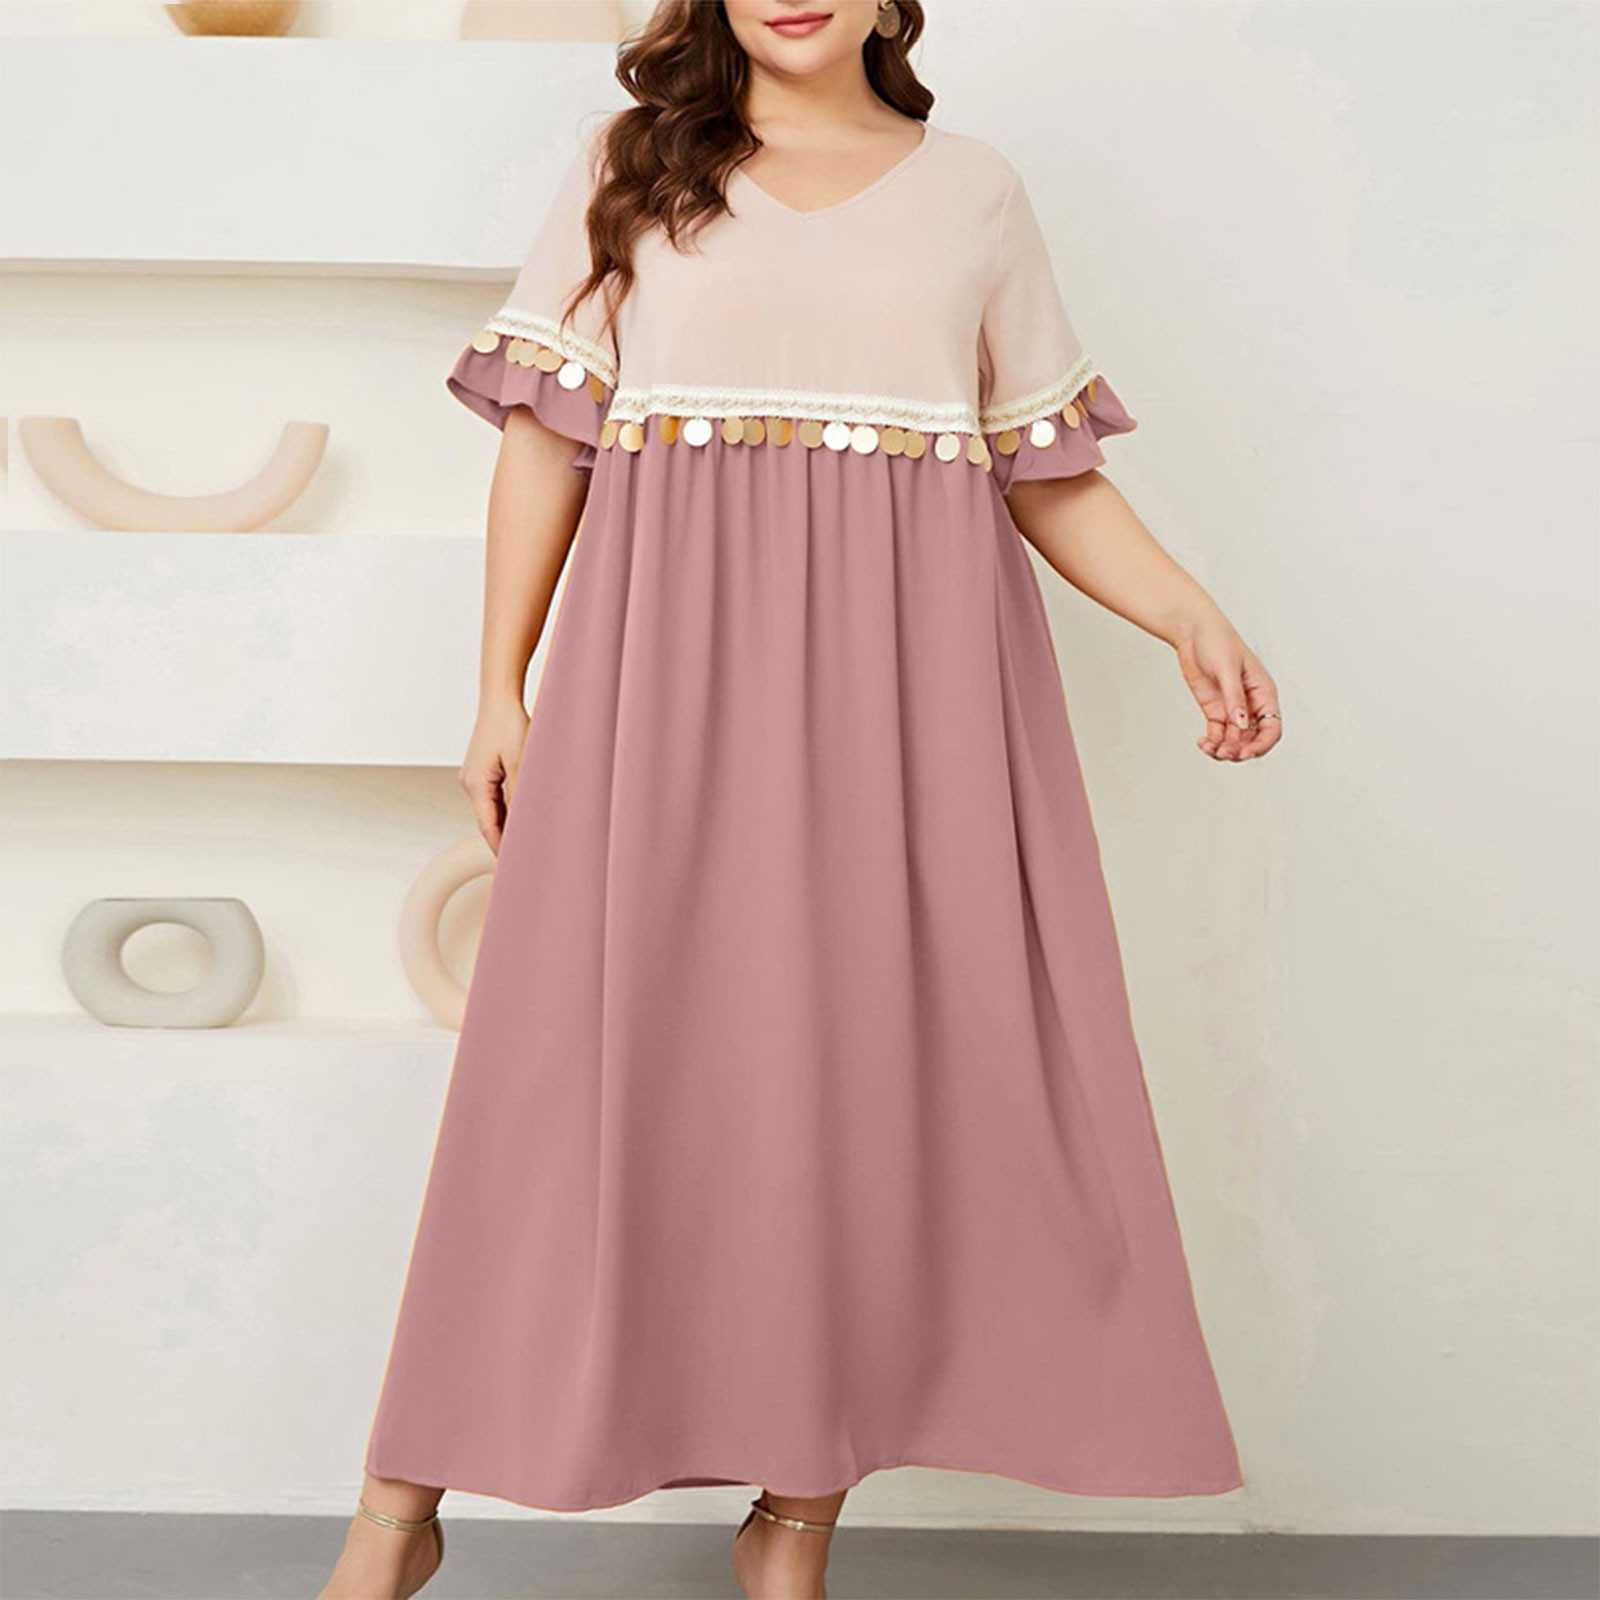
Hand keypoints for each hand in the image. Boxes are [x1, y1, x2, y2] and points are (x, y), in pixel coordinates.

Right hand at [459, 698, 530, 852]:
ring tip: (524, 844)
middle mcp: (470, 783)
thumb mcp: (521, 762)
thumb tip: (525, 821)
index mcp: (475, 785)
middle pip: (488, 821)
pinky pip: (493, 797)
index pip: (488, 827)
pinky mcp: (481, 771)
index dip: (500, 848)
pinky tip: (520, 818)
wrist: (499, 700)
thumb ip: (521, 793)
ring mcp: (474, 777)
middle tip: (523, 860)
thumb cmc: (510, 726)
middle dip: (504, 840)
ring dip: (506, 825)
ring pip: (491, 810)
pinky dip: (505, 810)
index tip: (513, 866)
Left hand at [1172, 608, 1282, 760]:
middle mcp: (1250, 703)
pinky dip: (1212, 742)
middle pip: (1253, 738)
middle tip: (1224, 753)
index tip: (1246, 753)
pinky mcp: (1215, 709)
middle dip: (1240, 750)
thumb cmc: (1216, 640)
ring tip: (1210, 749)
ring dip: (1224, 749)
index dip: (1262, 744)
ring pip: (1234, 739)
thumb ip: (1234, 697)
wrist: (1191, 631)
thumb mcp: (1227, 668)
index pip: (1272, 727)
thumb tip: (1242, 723)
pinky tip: (1203, 743)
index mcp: (1263, 692)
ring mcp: (1232, 707)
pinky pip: (1217, 733)